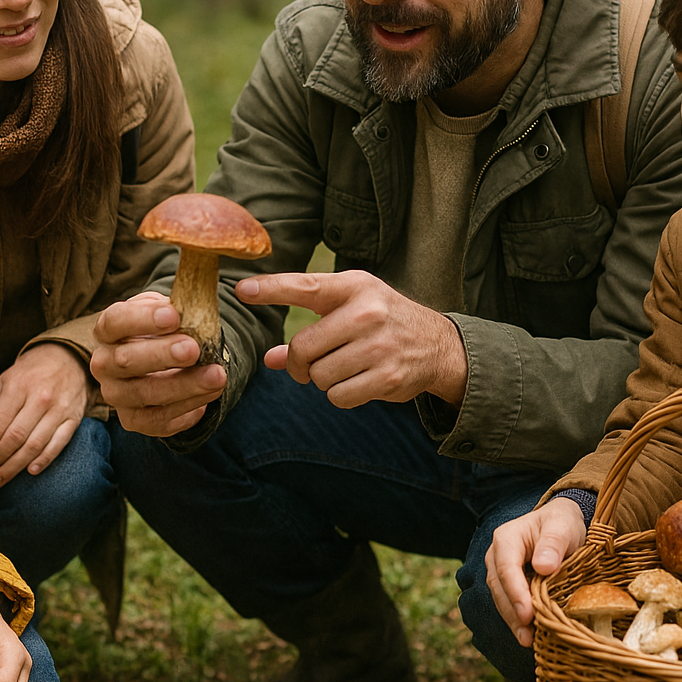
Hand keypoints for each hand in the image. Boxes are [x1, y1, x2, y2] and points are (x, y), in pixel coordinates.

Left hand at [0, 344, 87, 487]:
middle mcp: (40, 399)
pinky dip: (43, 461)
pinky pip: (58, 445)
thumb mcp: (2, 384)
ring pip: (34, 446)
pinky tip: (29, 472)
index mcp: (18, 387)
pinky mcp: (74, 418)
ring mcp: (59, 410)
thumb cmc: (28, 374)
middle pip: (13, 439)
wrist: (67, 358)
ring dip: (14, 468)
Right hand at [90, 291, 224, 436]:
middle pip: (126, 361)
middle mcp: (104, 364)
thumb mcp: (165, 311)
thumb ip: (174, 308)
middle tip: (193, 349)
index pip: (115, 322)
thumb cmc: (164, 332)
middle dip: (163, 355)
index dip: (142, 318)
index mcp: (108, 332)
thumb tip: (192, 306)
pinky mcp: (134, 420)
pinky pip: (159, 420)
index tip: (174, 315)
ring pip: (145, 394)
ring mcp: (117, 395)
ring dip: (184, 386)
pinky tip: (209, 396)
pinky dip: (186, 409)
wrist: (166, 362)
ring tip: (217, 375)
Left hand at [238, 270, 467, 407]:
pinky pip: (339, 396)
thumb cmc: (383, 322)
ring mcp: (379, 346)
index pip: (305, 285)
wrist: (438, 345)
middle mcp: (367, 312)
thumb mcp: (350, 311)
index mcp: (354, 287)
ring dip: (323, 379)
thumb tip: (270, 358)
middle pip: (303, 348)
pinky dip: (341, 395)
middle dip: (299, 363)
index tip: (242, 290)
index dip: (271, 288)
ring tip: (344, 368)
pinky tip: (358, 381)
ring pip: (319, 376)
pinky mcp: (388, 376)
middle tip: (307, 365)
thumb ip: (310, 329)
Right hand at [484, 497, 587, 647]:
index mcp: (506, 538)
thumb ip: (553, 543)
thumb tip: (543, 567)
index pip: (506, 568)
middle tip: (527, 637)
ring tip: (528, 641)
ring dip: (513, 621)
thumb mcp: (563, 527)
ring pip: (500, 598)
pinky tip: (530, 634)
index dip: (515, 593)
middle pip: (499, 587)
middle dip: (512, 614)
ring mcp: (499, 570)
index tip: (527, 615)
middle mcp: (497, 554)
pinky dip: (517, 619)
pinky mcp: (508, 583)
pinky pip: (508, 602)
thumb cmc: (562, 523)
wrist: (561, 522)